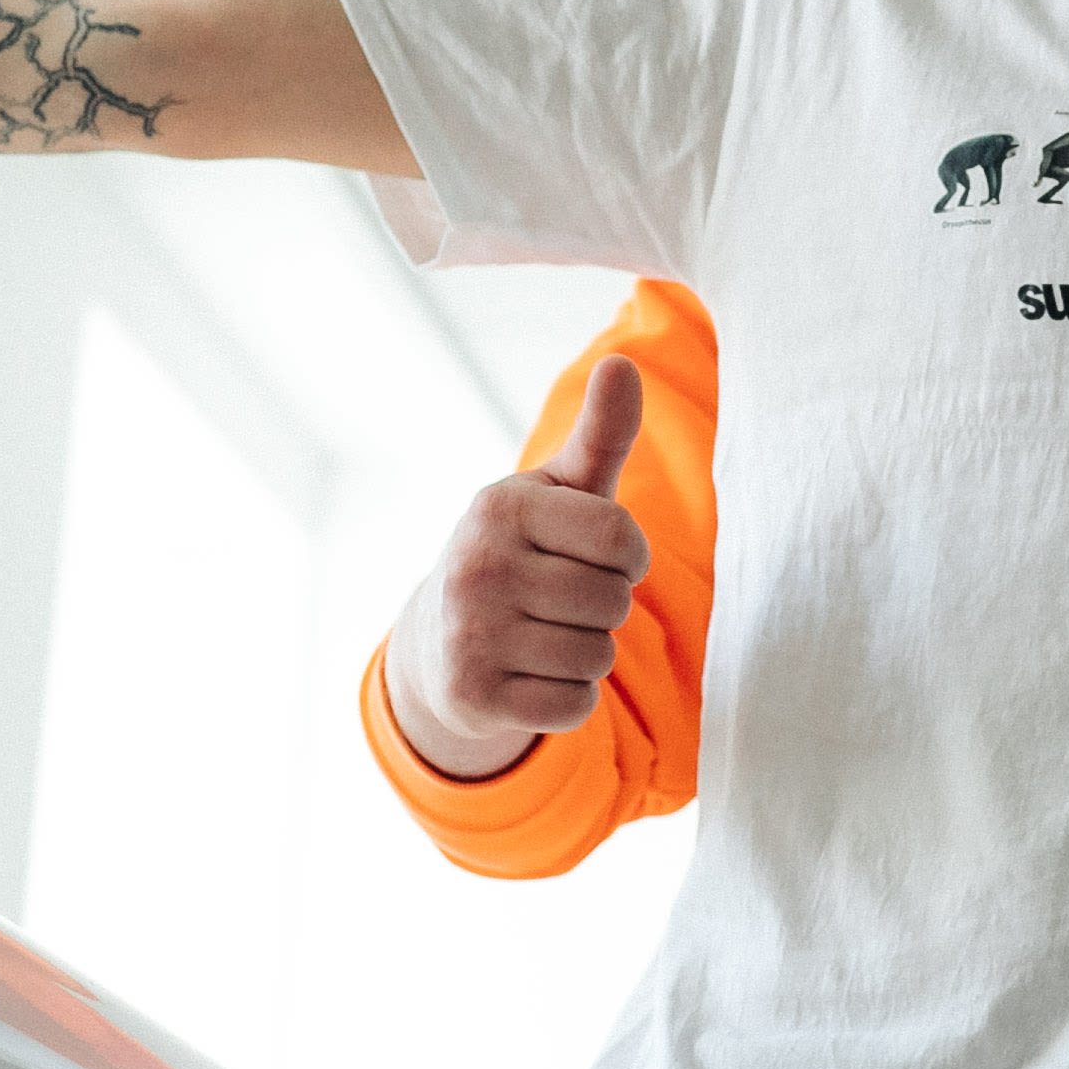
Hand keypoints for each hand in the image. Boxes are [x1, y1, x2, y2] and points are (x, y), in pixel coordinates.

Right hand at [391, 356, 652, 776]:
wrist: (439, 640)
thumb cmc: (524, 550)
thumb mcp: (561, 490)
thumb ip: (601, 434)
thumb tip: (623, 363)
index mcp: (501, 508)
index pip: (622, 539)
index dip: (629, 556)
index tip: (600, 556)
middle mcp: (475, 567)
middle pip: (613, 602)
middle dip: (605, 607)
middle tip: (561, 600)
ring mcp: (468, 634)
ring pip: (598, 657)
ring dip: (588, 653)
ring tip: (546, 634)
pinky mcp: (472, 695)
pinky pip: (574, 706)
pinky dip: (569, 697)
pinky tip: (531, 675)